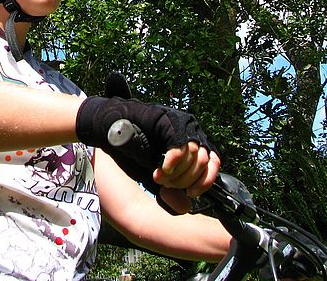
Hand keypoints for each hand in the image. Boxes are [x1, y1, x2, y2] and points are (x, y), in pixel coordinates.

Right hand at [75, 96, 218, 199]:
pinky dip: (172, 162)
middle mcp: (190, 132)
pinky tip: (160, 170)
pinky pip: (180, 146)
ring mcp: (181, 125)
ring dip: (178, 174)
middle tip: (167, 186)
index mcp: (191, 143)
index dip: (205, 181)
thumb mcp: (157, 174)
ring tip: (160, 178)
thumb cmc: (133, 150)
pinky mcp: (170, 122)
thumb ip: (173, 186)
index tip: (191, 193)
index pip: (213, 163)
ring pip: (194, 154)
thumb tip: (187, 205)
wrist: (113, 128)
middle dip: (186, 180)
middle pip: (205, 161)